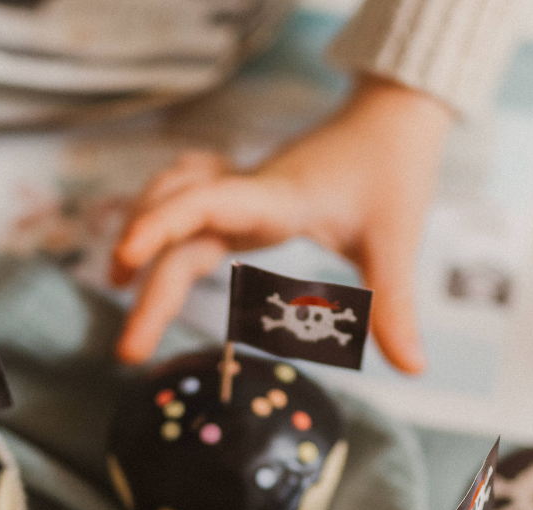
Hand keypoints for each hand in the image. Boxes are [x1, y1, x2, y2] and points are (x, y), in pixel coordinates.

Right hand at [110, 76, 453, 375]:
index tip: (125, 261)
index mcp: (278, 199)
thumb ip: (394, 307)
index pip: (205, 204)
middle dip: (149, 289)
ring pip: (173, 202)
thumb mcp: (395, 243)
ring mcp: (243, 189)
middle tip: (127, 354)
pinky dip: (163, 216)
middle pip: (181, 233)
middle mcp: (249, 192)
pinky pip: (188, 196)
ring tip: (120, 287)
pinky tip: (156, 245)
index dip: (161, 226)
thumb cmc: (394, 172)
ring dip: (143, 238)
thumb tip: (413, 368)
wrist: (393, 118)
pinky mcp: (245, 193)